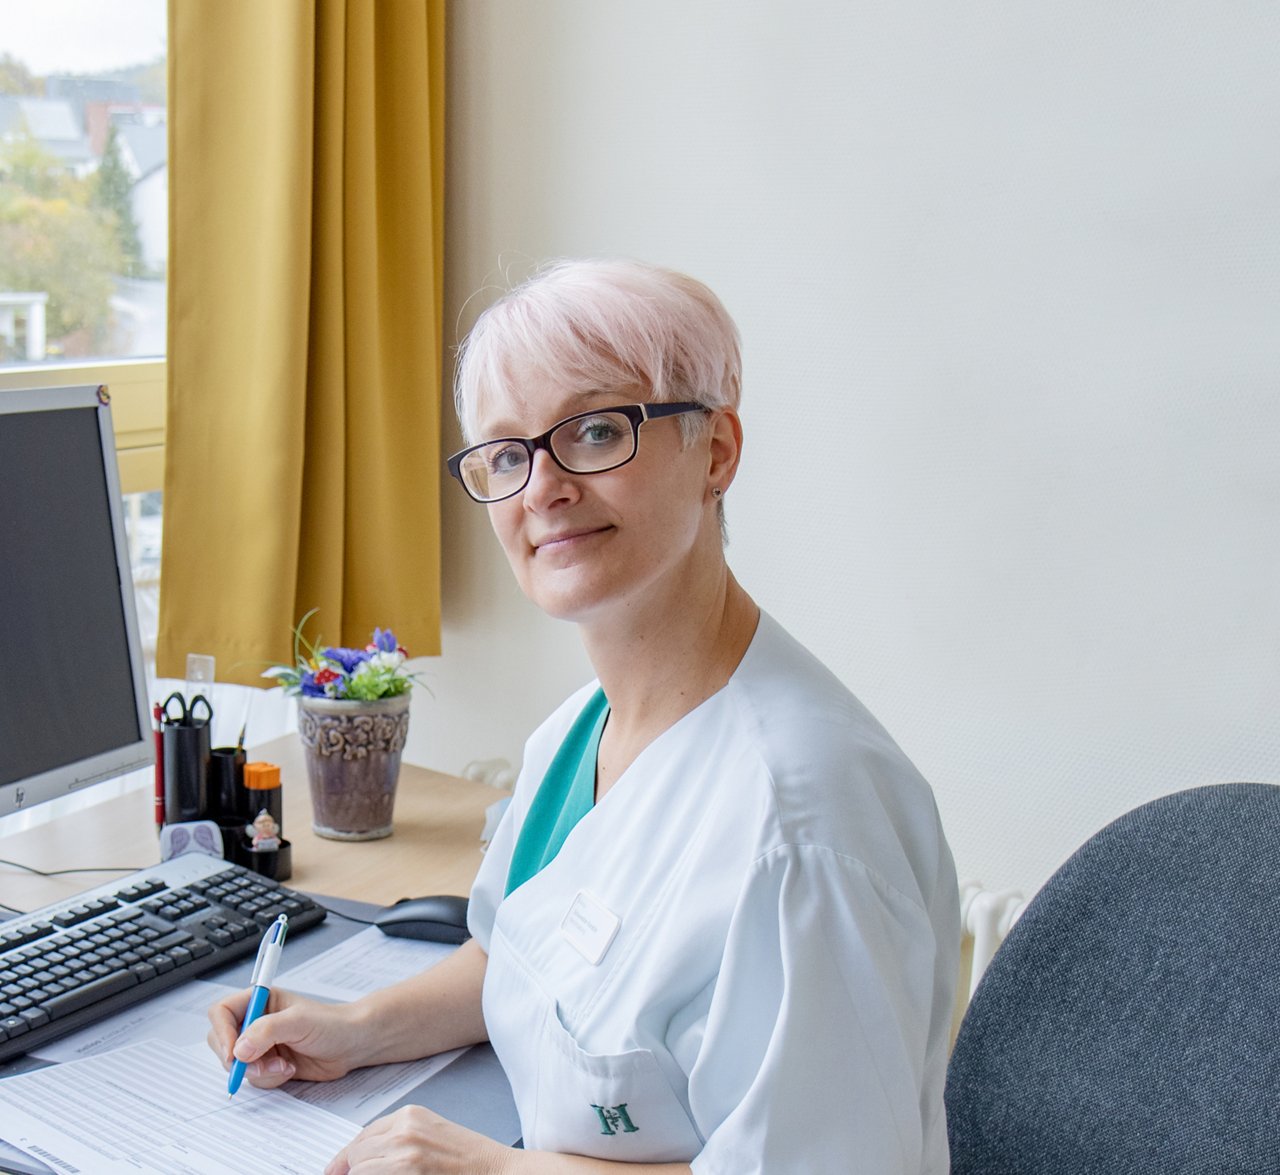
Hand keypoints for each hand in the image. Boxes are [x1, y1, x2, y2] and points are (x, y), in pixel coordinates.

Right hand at [207, 986, 362, 1087]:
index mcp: (260, 1001)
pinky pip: (253, 1078)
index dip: (222, 1033)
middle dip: (240, 1060)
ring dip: (259, 1071)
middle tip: (262, 1065)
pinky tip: (290, 1070)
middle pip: (223, 1043)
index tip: (234, 1053)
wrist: (353, 1044)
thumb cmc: (332, 1024)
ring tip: (285, 1066)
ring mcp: (261, 1045)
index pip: (221, 1013)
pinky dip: (269, 1079)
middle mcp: (257, 1022)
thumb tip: (239, 1050)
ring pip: (237, 1065)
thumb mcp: (300, 1022)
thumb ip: (267, 1031)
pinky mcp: (269, 1064)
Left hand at [324, 1105, 513, 1173]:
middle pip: (357, 1153)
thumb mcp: (431, 1134)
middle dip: (351, 1171)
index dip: (345, 1157)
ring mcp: (404, 1154)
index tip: (335, 1170)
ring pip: (359, 1169)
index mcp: (410, 1115)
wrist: (496, 1171)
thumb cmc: (469, 1158)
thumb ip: (399, 1139)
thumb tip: (363, 1159)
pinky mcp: (407, 1173)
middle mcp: (404, 1131)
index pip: (363, 1135)